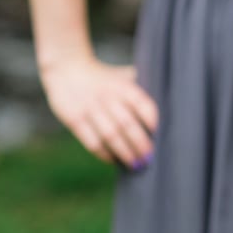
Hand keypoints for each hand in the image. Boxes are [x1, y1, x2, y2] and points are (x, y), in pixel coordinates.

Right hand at [41, 56, 157, 167]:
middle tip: (149, 158)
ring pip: (111, 136)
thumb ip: (140, 87)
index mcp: (123, 87)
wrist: (67, 68)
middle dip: (141, 144)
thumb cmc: (102, 77)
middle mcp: (108, 98)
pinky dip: (104, 154)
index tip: (157, 132)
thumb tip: (165, 99)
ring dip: (125, 152)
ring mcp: (90, 109)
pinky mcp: (74, 120)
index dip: (151, 119)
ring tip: (135, 164)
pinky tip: (114, 160)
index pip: (142, 104)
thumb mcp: (121, 76)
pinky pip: (91, 141)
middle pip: (128, 124)